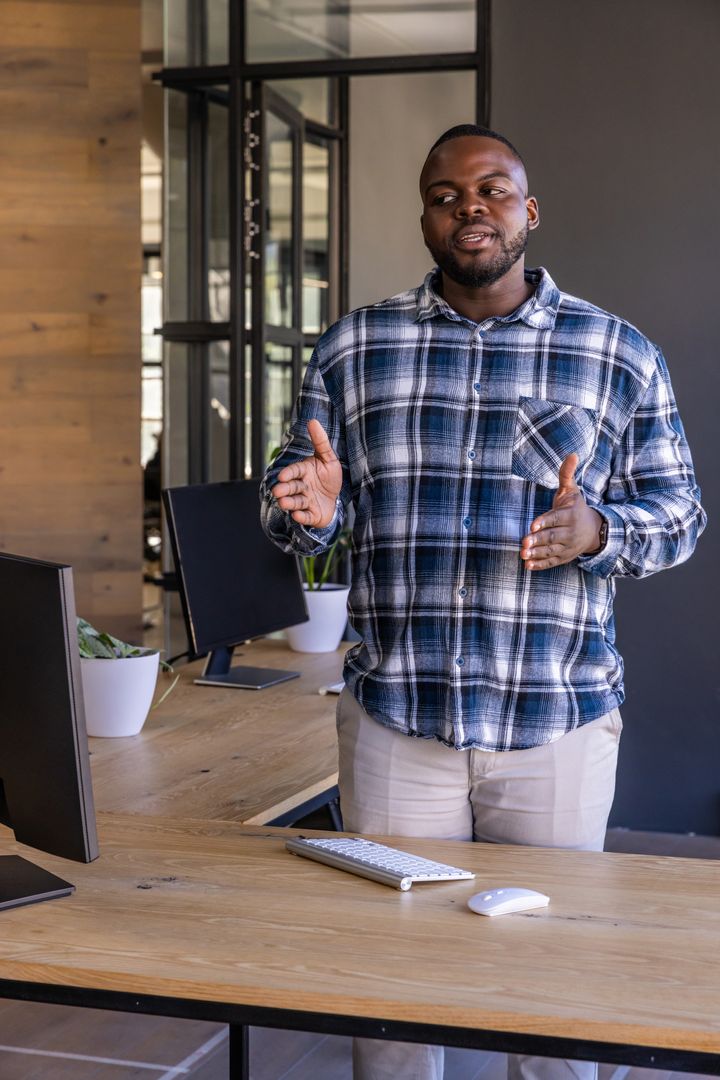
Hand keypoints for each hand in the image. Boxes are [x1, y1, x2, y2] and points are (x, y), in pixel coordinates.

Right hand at [271, 419, 341, 528]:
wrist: (335, 498)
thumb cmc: (328, 477)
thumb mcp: (328, 458)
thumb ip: (320, 441)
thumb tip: (313, 421)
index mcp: (304, 472)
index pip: (294, 471)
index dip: (289, 473)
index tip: (282, 476)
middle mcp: (302, 487)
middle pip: (292, 487)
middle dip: (284, 489)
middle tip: (277, 491)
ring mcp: (306, 501)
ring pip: (296, 502)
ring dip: (289, 503)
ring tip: (283, 503)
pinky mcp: (311, 515)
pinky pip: (305, 516)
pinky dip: (301, 517)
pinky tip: (297, 515)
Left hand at [520, 453, 602, 570]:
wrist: (593, 530)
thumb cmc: (575, 507)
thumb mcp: (571, 490)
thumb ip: (566, 473)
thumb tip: (572, 453)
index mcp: (570, 515)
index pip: (556, 519)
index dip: (545, 522)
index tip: (532, 525)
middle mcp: (570, 532)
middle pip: (552, 537)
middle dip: (538, 540)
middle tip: (524, 542)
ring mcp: (567, 546)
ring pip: (551, 551)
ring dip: (537, 553)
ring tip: (523, 554)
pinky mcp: (564, 557)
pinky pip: (552, 562)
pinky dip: (541, 565)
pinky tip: (528, 566)